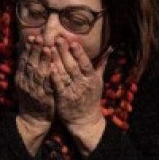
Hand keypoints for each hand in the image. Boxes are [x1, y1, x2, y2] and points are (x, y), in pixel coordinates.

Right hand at [15, 35, 55, 152]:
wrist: (33, 119)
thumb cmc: (32, 98)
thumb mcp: (25, 82)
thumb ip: (27, 68)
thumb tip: (26, 51)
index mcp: (20, 78)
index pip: (24, 60)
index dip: (28, 48)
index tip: (32, 37)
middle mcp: (25, 83)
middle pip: (30, 63)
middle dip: (34, 50)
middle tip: (39, 37)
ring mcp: (33, 90)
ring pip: (37, 73)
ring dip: (42, 60)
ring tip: (47, 48)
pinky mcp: (43, 98)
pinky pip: (46, 85)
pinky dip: (49, 76)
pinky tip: (52, 68)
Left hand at [49, 37, 108, 152]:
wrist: (85, 121)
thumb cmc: (91, 98)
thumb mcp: (98, 81)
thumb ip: (101, 64)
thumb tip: (110, 48)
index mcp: (92, 78)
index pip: (85, 63)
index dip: (79, 53)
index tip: (73, 41)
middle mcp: (83, 84)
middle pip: (73, 66)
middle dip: (65, 52)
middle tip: (57, 38)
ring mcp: (73, 91)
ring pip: (64, 74)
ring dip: (57, 61)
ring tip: (49, 48)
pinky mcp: (63, 99)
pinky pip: (58, 86)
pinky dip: (54, 77)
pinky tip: (49, 67)